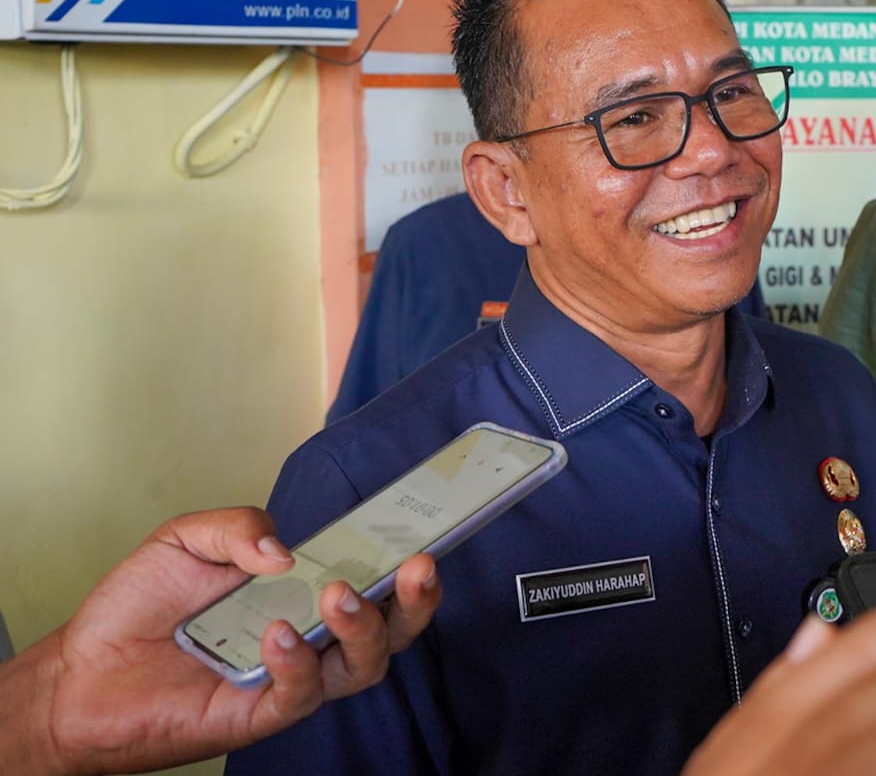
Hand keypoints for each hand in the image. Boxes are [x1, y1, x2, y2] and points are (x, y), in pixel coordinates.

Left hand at [16, 507, 440, 775]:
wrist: (81, 671)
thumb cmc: (138, 607)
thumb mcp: (186, 539)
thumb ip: (239, 527)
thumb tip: (286, 550)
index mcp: (304, 591)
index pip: (373, 576)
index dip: (407, 559)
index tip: (428, 532)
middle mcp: (311, 636)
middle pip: (392, 628)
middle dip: (416, 599)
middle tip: (416, 566)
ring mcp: (291, 678)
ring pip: (362, 664)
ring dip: (362, 626)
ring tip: (336, 595)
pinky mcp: (262, 714)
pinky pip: (301, 694)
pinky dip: (297, 662)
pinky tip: (276, 635)